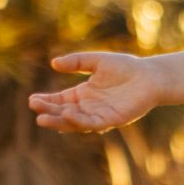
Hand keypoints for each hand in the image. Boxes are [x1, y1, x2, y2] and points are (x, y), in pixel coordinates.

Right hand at [30, 52, 163, 131]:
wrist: (151, 76)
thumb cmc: (126, 67)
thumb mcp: (97, 60)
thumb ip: (76, 62)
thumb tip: (54, 63)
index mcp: (83, 95)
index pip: (60, 101)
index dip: (46, 102)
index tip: (32, 100)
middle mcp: (89, 108)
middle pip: (64, 114)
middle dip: (49, 112)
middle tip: (35, 109)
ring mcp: (100, 115)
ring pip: (76, 122)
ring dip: (60, 120)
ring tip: (44, 118)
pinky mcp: (112, 120)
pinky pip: (93, 123)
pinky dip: (79, 121)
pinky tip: (68, 115)